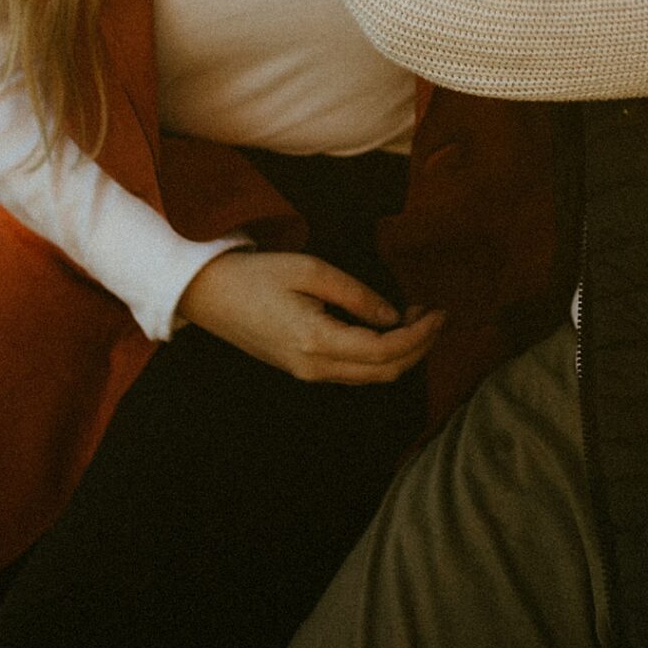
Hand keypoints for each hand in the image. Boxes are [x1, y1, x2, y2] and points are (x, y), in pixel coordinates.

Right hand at [176, 248, 444, 384]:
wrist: (207, 295)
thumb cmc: (256, 275)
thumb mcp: (310, 271)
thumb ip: (356, 294)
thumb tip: (393, 315)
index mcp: (317, 342)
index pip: (386, 350)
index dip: (421, 334)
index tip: (440, 311)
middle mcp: (315, 367)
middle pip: (385, 372)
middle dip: (419, 347)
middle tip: (436, 316)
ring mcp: (307, 373)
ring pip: (370, 377)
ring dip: (400, 352)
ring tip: (416, 318)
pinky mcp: (302, 369)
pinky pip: (352, 372)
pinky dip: (379, 356)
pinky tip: (386, 329)